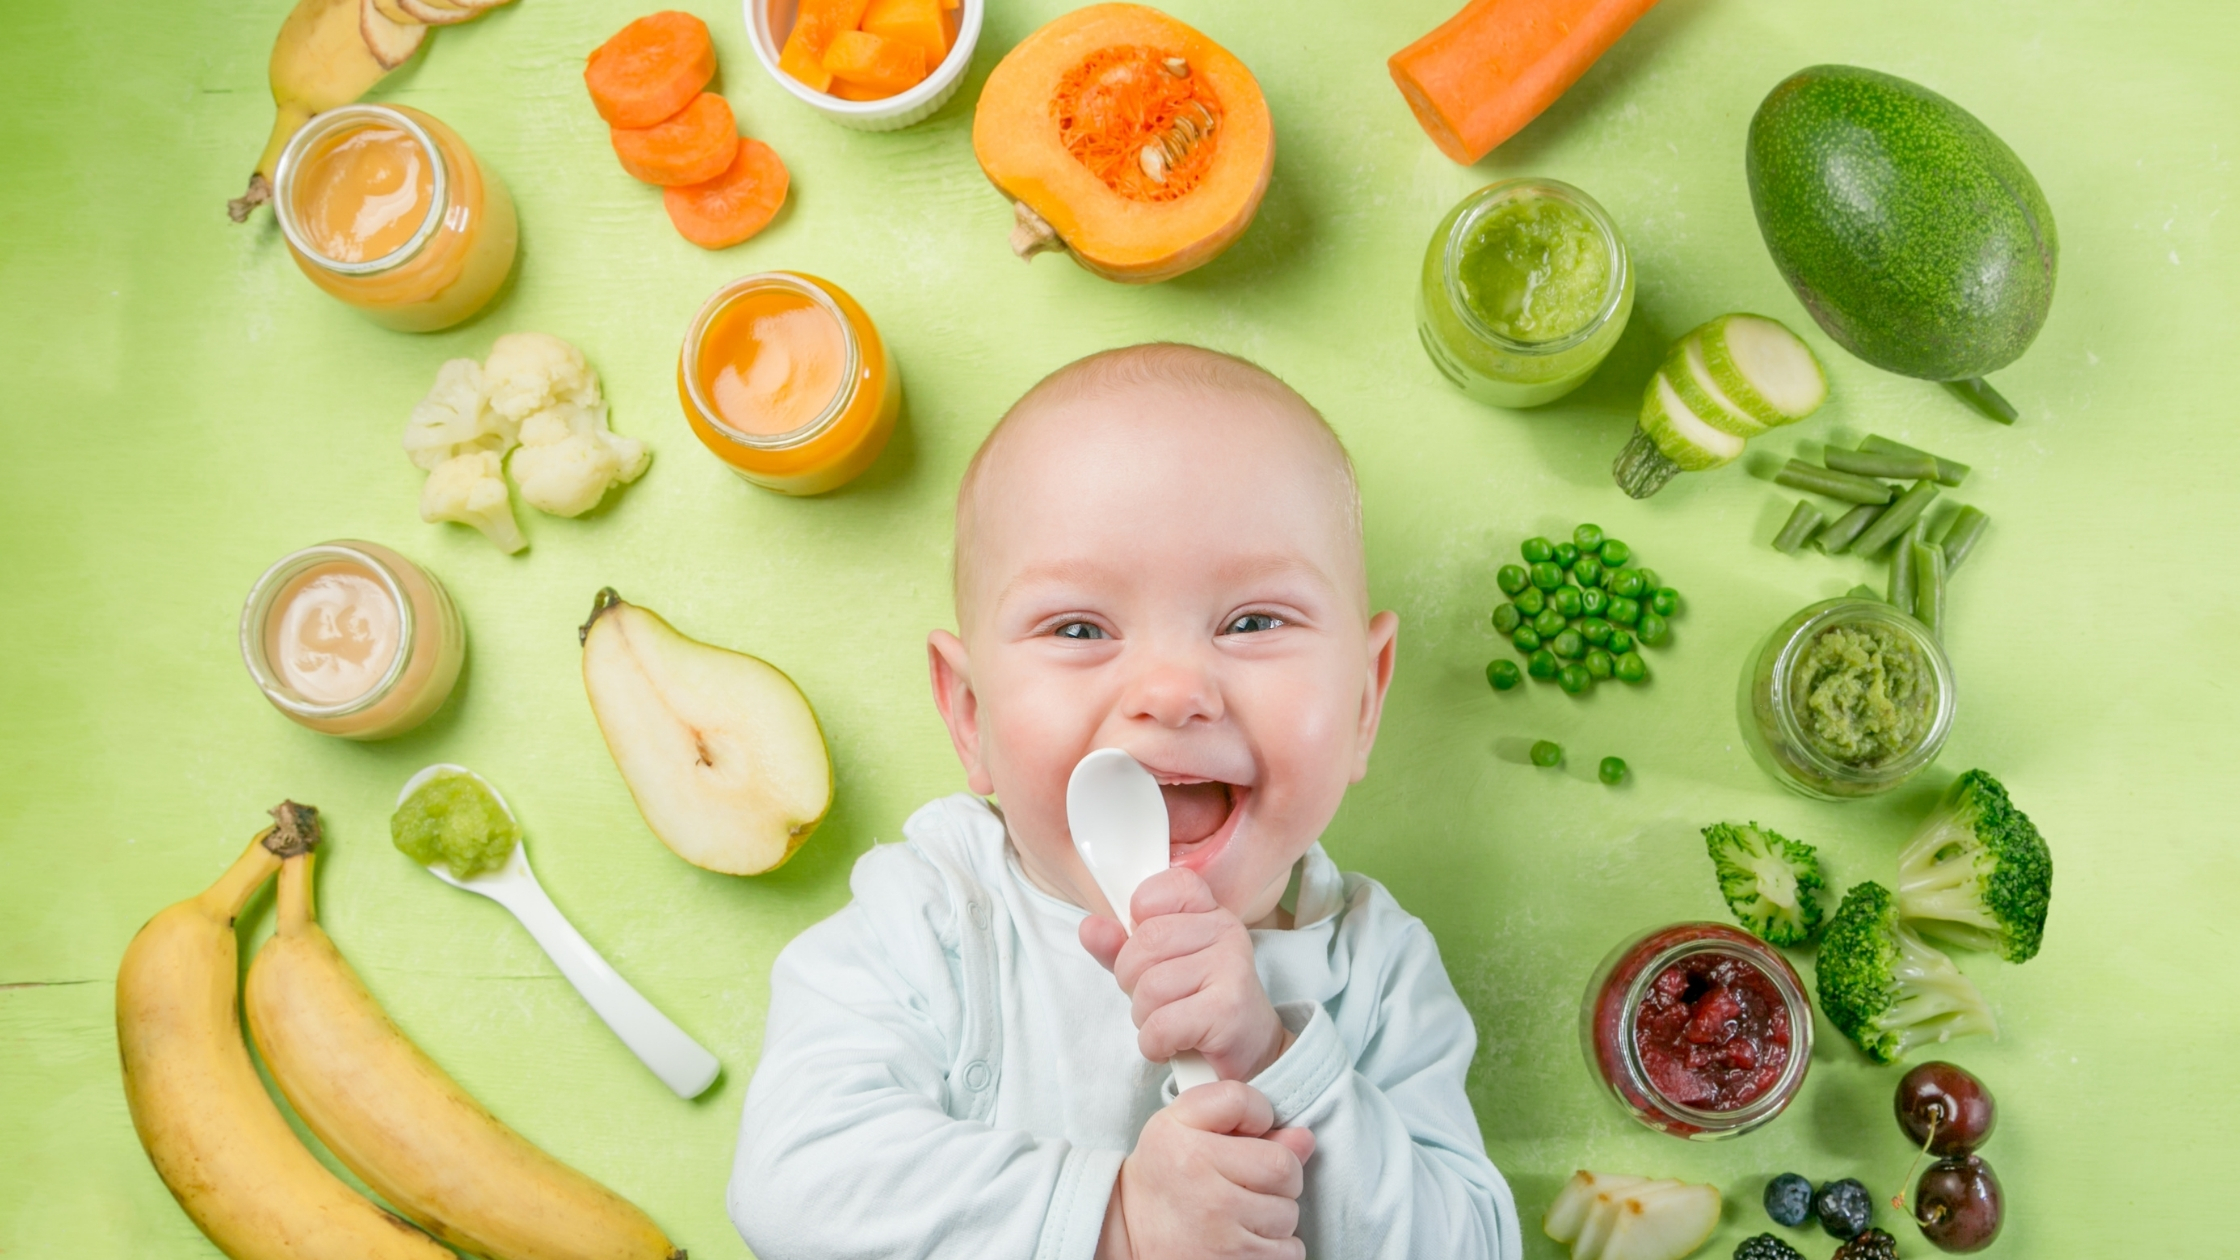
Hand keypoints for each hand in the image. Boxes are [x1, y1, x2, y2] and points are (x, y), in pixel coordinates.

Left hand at [1080, 868, 1289, 1082]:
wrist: (1250, 1051)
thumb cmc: (1199, 1004)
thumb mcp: (1156, 968)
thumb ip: (1120, 946)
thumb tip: (1090, 927)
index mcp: (1209, 912)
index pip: (1168, 885)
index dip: (1142, 914)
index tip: (1149, 945)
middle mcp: (1225, 930)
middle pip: (1144, 943)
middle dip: (1133, 981)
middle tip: (1156, 999)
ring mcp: (1231, 967)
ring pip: (1150, 988)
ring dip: (1146, 1017)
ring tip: (1171, 1022)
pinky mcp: (1228, 1010)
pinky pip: (1161, 1026)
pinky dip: (1156, 1044)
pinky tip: (1175, 1044)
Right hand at [1097, 1081, 1315, 1259]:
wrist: (1130, 1233)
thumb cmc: (1165, 1173)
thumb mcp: (1181, 1124)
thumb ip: (1237, 1112)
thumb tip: (1303, 1138)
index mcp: (1187, 1146)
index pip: (1253, 1109)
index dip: (1260, 1121)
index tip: (1245, 1139)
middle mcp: (1205, 1192)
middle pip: (1285, 1168)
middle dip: (1275, 1175)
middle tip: (1244, 1182)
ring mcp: (1223, 1236)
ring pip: (1289, 1213)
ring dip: (1274, 1214)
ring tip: (1240, 1212)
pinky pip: (1289, 1251)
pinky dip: (1275, 1246)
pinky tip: (1245, 1237)